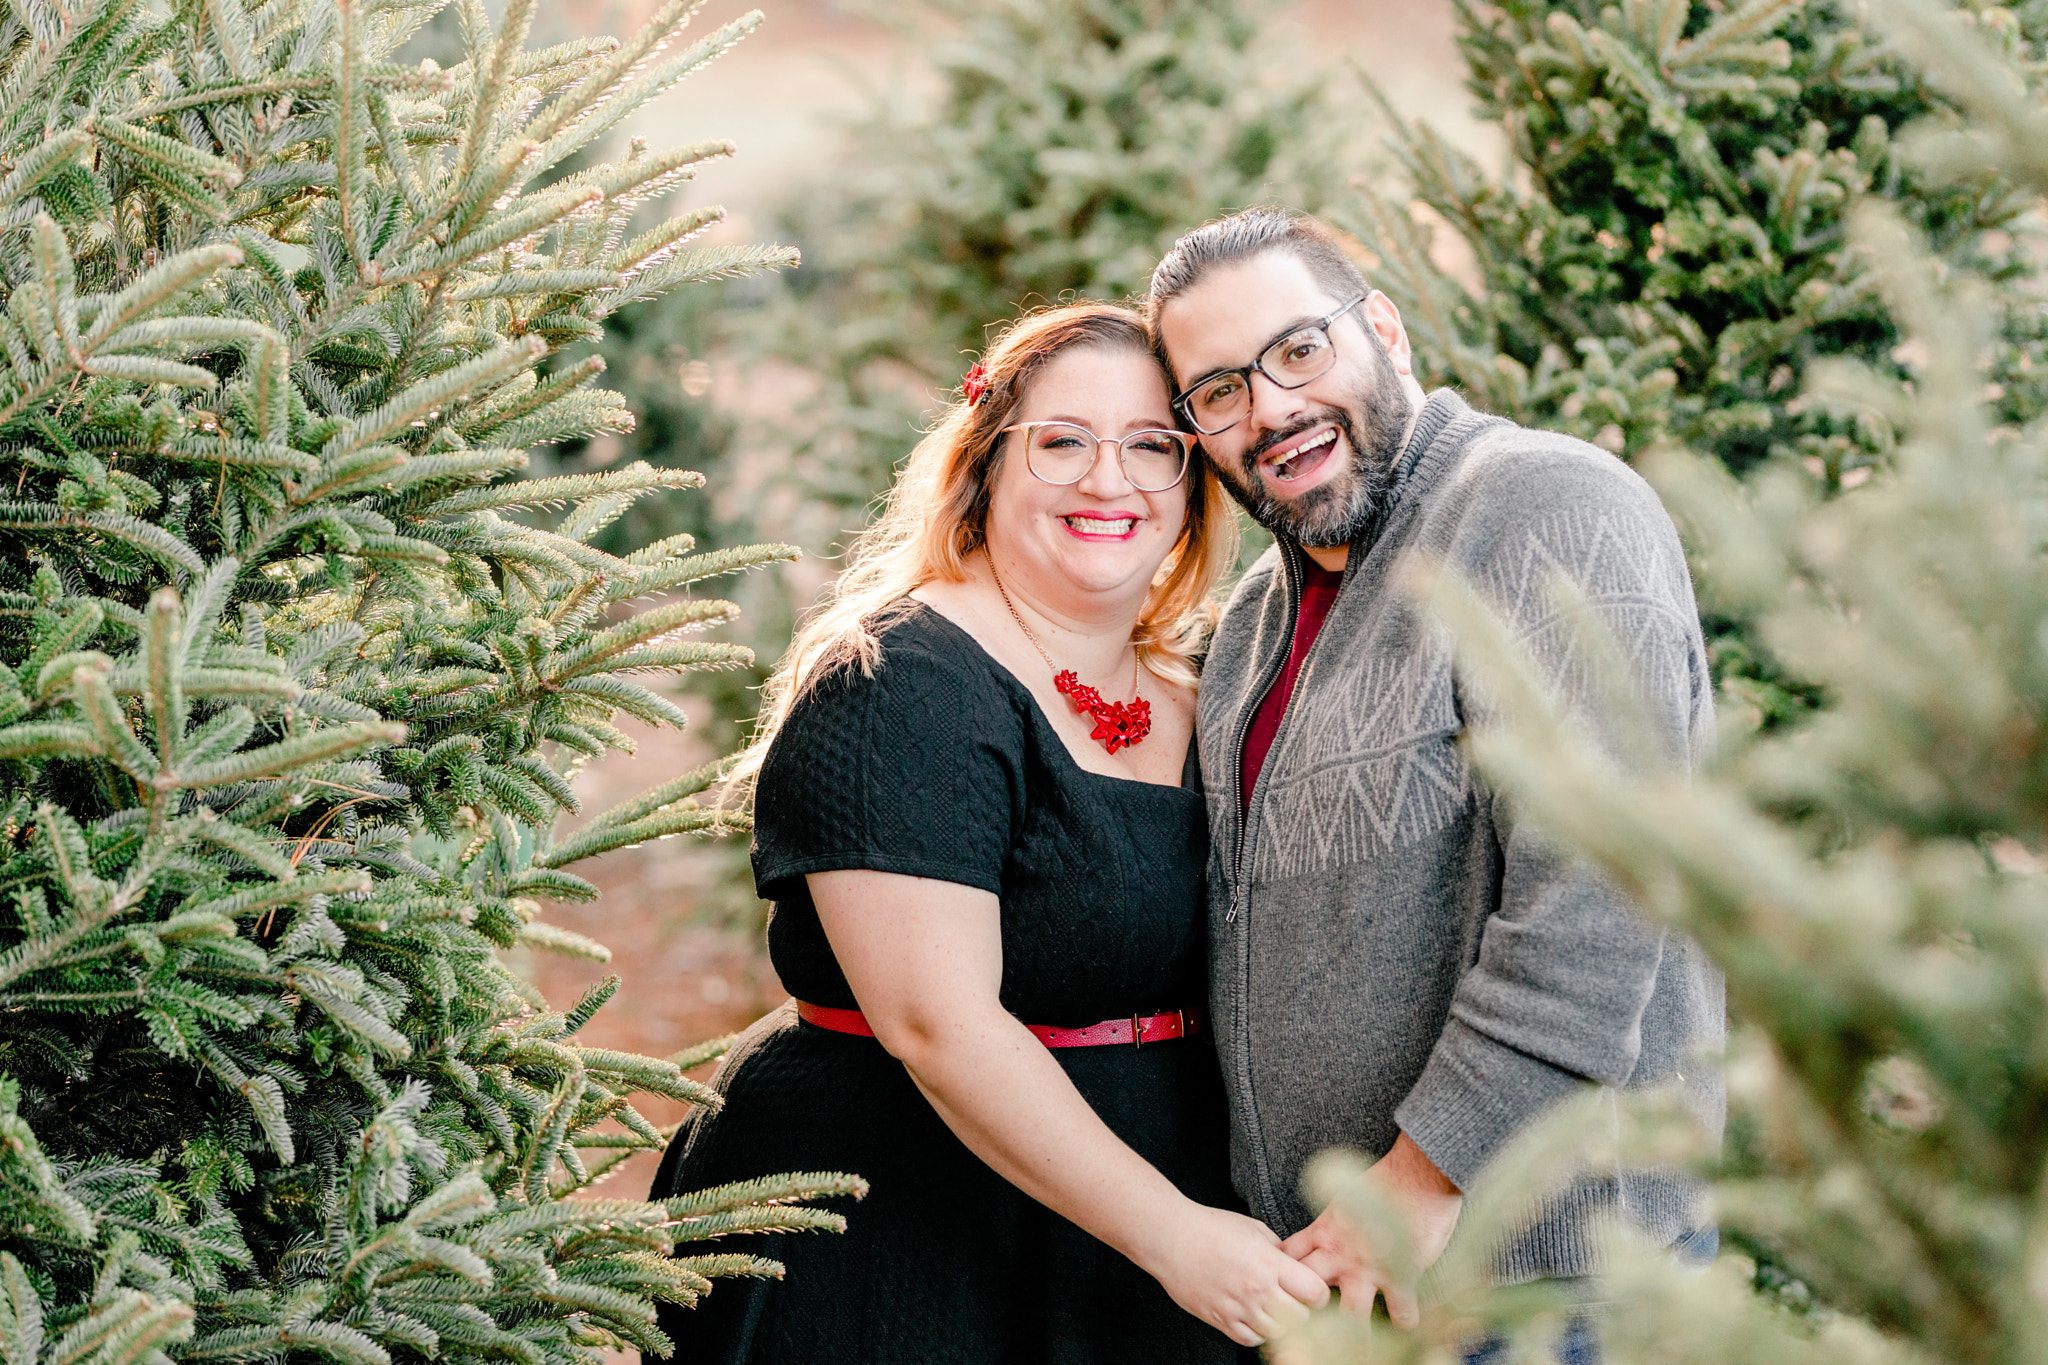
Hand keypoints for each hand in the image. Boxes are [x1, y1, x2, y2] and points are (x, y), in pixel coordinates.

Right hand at [1136, 1202, 1330, 1347]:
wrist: (1170, 1237)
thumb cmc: (1211, 1227)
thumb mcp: (1254, 1228)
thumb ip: (1279, 1250)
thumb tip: (1296, 1266)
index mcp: (1269, 1262)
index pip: (1314, 1291)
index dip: (1319, 1292)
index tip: (1311, 1288)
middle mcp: (1257, 1288)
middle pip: (1301, 1316)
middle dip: (1302, 1309)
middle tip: (1292, 1299)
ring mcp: (1238, 1307)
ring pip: (1277, 1332)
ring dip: (1280, 1322)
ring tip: (1271, 1306)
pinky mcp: (1220, 1318)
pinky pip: (1251, 1339)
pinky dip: (1257, 1332)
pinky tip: (1253, 1316)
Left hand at [1282, 1132, 1462, 1328]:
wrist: (1417, 1172)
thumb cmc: (1382, 1182)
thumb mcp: (1341, 1201)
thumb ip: (1327, 1226)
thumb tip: (1316, 1240)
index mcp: (1324, 1232)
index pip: (1290, 1259)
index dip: (1283, 1277)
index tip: (1283, 1291)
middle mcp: (1341, 1254)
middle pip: (1310, 1291)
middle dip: (1307, 1311)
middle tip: (1307, 1330)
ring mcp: (1370, 1267)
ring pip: (1351, 1314)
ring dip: (1354, 1333)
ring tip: (1355, 1347)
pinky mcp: (1401, 1275)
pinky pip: (1401, 1311)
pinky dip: (1404, 1321)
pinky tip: (1404, 1325)